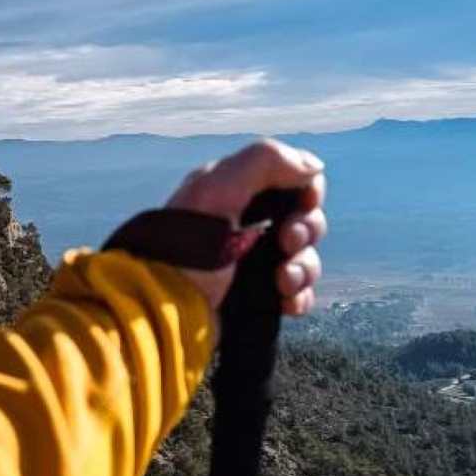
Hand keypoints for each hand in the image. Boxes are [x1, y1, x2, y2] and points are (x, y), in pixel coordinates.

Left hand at [166, 139, 326, 314]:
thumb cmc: (183, 251)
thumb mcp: (215, 193)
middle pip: (303, 217)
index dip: (307, 191)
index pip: (290, 178)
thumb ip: (263, 163)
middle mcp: (243, 221)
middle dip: (305, 230)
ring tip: (282, 281)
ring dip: (303, 268)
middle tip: (285, 243)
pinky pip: (296, 290)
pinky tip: (285, 302)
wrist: (162, 312)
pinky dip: (298, 295)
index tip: (301, 206)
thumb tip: (312, 166)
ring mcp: (250, 259)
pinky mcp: (255, 294)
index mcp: (232, 190)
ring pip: (303, 255)